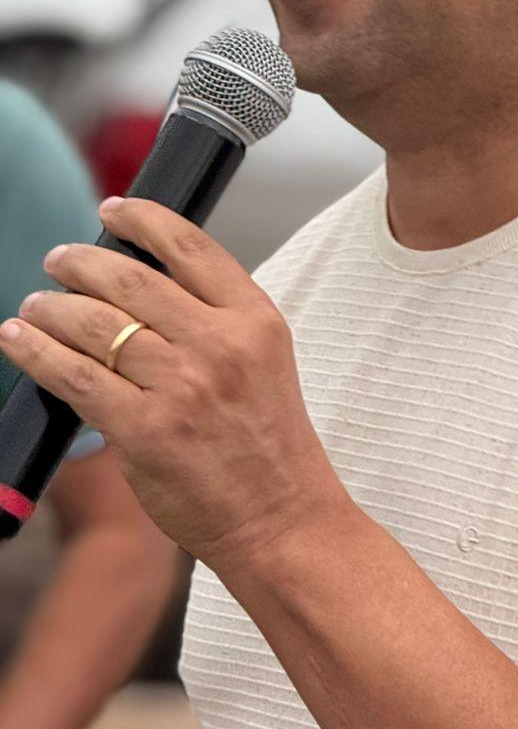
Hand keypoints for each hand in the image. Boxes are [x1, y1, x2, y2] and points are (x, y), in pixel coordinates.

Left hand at [0, 197, 348, 569]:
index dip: (144, 220)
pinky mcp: (143, 432)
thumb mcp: (263, 361)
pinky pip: (74, 378)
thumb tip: (141, 286)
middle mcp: (219, 345)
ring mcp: (180, 387)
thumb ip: (214, 321)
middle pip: (133, 281)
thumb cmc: (268, 443)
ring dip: (52, 306)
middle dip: (83, 262)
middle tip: (59, 259)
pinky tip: (19, 340)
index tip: (114, 210)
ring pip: (96, 325)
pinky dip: (37, 352)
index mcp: (255, 319)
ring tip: (34, 303)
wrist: (279, 518)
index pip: (190, 247)